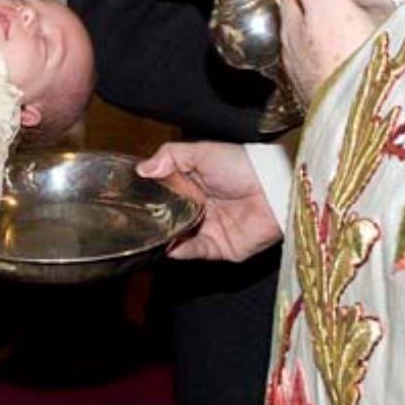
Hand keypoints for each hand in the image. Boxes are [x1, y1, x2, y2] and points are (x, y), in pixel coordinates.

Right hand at [138, 141, 279, 262]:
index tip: (130, 200)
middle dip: (155, 222)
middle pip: (170, 219)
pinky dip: (182, 251)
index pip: (165, 194)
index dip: (149, 198)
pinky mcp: (222, 248)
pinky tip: (171, 246)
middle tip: (136, 222)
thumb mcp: (202, 152)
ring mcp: (210, 230)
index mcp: (194, 186)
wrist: (274, 188)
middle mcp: (200, 209)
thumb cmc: (242, 165)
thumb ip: (170, 156)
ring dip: (166, 239)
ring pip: (180, 238)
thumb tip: (142, 169)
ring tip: (151, 236)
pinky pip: (197, 251)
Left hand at [261, 0, 376, 99]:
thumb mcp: (329, 7)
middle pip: (304, 13)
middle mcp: (296, 51)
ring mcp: (311, 74)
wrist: (361, 123)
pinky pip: (330, 63)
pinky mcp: (329, 93)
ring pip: (316, 40)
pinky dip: (339, 52)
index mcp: (294, 25)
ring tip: (349, 14)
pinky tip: (354, 53)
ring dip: (328, 26)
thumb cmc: (346, 64)